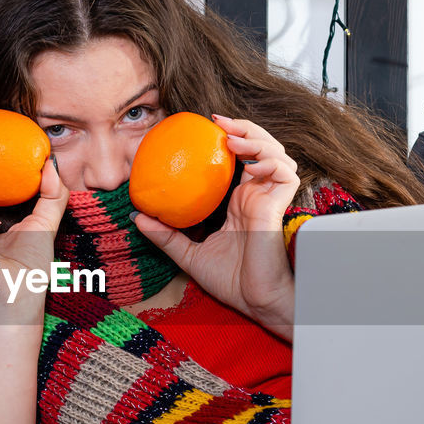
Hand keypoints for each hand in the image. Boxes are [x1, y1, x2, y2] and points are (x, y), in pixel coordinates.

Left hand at [134, 115, 300, 338]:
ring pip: (277, 154)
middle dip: (245, 128)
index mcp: (240, 201)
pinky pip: (286, 175)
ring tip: (232, 138)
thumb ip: (166, 235)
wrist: (255, 302)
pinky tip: (251, 164)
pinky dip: (271, 162)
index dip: (231, 137)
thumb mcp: (189, 254)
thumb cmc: (232, 282)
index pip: (240, 159)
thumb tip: (137, 217)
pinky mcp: (280, 208)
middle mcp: (257, 195)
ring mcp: (270, 200)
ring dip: (257, 139)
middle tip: (218, 121)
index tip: (207, 125)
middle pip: (261, 147)